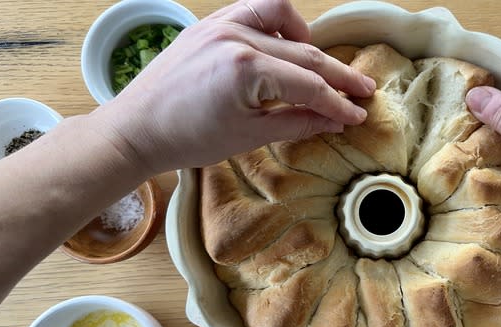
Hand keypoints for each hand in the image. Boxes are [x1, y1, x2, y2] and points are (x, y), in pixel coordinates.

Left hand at [96, 0, 375, 173]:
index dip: (338, 102)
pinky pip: (254, 9)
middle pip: (304, 54)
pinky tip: (287, 41)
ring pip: (284, 20)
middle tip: (364, 91)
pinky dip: (278, 21)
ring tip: (324, 67)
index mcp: (246, 70)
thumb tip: (336, 120)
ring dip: (310, 42)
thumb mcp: (250, 136)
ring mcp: (221, 24)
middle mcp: (236, 37)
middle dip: (337, 76)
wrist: (137, 129)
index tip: (358, 115)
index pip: (309, 85)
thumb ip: (298, 122)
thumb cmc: (188, 139)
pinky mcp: (209, 23)